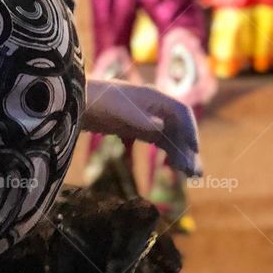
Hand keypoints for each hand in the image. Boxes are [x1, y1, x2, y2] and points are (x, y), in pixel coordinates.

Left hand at [83, 79, 200, 177]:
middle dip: (188, 150)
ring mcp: (147, 118)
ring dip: (181, 155)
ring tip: (189, 176)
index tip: (194, 151)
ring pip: (171, 138)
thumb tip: (161, 126)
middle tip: (196, 174)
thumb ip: (141, 119)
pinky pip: (159, 142)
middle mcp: (155, 107)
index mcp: (154, 97)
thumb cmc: (99, 101)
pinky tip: (173, 168)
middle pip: (178, 128)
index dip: (190, 131)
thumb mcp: (120, 110)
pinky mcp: (137, 129)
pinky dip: (168, 154)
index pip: (181, 113)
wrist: (76, 102)